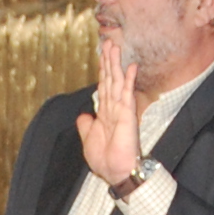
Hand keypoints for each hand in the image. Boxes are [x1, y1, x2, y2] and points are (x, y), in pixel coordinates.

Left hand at [76, 33, 141, 184]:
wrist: (115, 172)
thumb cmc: (105, 160)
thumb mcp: (88, 140)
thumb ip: (86, 126)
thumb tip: (83, 115)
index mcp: (105, 113)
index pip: (103, 87)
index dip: (101, 71)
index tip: (101, 56)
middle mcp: (114, 108)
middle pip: (110, 79)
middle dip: (108, 61)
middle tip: (108, 42)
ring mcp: (121, 109)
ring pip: (116, 81)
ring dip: (116, 64)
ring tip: (115, 46)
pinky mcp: (127, 114)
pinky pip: (127, 93)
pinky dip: (128, 79)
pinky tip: (130, 66)